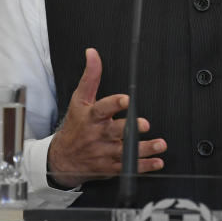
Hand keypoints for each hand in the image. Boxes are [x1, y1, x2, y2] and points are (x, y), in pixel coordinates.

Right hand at [47, 48, 166, 187]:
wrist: (61, 158)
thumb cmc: (75, 125)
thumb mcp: (79, 100)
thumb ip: (90, 77)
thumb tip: (92, 53)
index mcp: (90, 117)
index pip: (101, 109)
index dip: (114, 104)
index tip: (126, 100)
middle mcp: (97, 135)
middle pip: (115, 131)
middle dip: (130, 128)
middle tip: (144, 124)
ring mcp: (104, 152)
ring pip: (125, 151)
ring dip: (144, 149)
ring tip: (160, 144)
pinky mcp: (110, 167)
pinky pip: (128, 167)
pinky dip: (144, 166)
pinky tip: (157, 162)